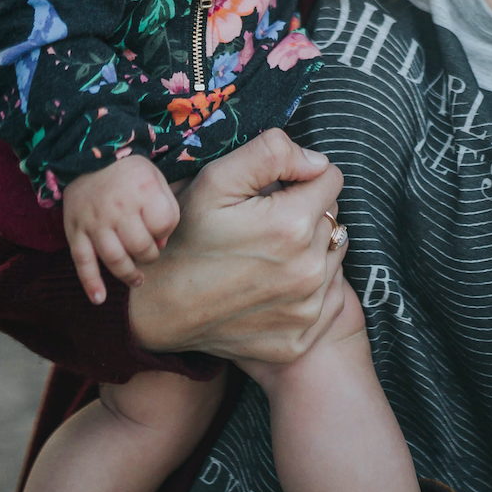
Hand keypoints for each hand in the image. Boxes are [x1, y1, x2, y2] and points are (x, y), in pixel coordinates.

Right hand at [63, 156, 179, 304]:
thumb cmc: (128, 171)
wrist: (87, 155)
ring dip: (129, 274)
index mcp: (143, 190)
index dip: (165, 230)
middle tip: (148, 252)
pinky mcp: (75, 231)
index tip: (160, 228)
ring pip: (115, 259)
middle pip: (141, 246)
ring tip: (137, 279)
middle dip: (150, 254)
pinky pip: (82, 262)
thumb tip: (161, 244)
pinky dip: (91, 283)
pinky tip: (99, 298)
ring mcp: (95, 222)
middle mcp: (118, 208)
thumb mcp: (155, 177)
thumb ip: (165, 207)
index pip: (164, 224)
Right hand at [127, 128, 347, 363]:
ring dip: (311, 248)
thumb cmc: (186, 237)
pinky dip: (310, 286)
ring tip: (267, 254)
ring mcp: (306, 308)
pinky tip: (274, 284)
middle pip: (332, 217)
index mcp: (293, 225)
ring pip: (333, 255)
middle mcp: (308, 270)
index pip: (331, 179)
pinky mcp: (301, 338)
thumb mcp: (216, 179)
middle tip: (263, 224)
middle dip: (306, 211)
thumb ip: (272, 153)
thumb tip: (317, 162)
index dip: (301, 178)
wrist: (158, 308)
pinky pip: (330, 296)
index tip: (274, 191)